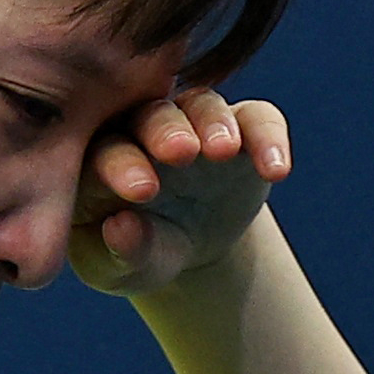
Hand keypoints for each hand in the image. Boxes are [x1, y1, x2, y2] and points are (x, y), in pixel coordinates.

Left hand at [70, 88, 292, 295]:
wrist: (190, 247)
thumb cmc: (140, 254)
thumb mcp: (127, 268)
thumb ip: (124, 251)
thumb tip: (120, 229)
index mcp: (97, 159)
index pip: (102, 152)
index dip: (120, 166)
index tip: (141, 191)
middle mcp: (141, 129)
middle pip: (150, 115)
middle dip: (165, 132)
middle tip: (180, 153)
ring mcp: (192, 122)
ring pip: (201, 105)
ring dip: (213, 123)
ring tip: (225, 151)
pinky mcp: (241, 126)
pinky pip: (256, 120)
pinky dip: (267, 138)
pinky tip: (277, 170)